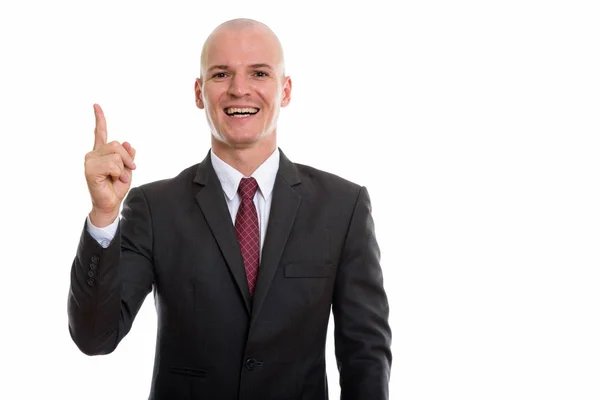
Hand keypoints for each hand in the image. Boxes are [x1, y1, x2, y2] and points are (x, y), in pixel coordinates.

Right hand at [85, 104, 136, 226]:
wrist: (111, 204)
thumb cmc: (116, 187)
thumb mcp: (127, 169)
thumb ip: (127, 155)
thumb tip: (127, 143)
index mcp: (101, 152)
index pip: (100, 133)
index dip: (100, 118)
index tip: (96, 105)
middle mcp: (93, 154)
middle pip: (117, 144)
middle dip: (128, 158)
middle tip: (129, 170)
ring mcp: (90, 161)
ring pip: (116, 155)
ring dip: (123, 168)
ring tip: (119, 178)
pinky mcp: (90, 169)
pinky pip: (112, 164)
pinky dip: (119, 173)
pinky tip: (114, 180)